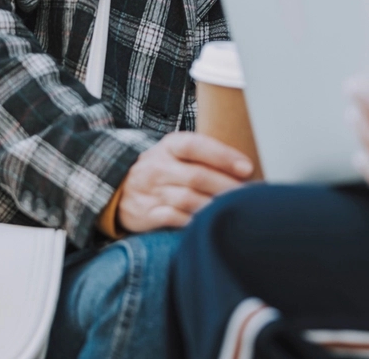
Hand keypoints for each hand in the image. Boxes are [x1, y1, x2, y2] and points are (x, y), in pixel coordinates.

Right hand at [117, 131, 253, 232]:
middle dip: (226, 187)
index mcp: (169, 146)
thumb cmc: (164, 168)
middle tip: (249, 195)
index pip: (195, 146)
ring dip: (214, 206)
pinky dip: (193, 221)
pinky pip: (173, 218)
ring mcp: (150, 192)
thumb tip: (246, 167)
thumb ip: (205, 154)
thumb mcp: (176, 152)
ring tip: (234, 209)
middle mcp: (157, 167)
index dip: (223, 156)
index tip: (247, 168)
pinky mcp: (145, 214)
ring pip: (188, 199)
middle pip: (197, 176)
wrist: (119, 188)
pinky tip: (208, 222)